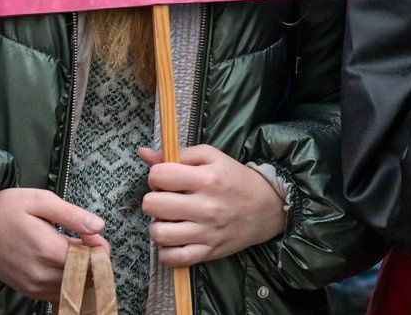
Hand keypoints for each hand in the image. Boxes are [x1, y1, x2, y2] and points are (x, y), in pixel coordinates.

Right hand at [0, 188, 107, 301]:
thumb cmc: (6, 208)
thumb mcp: (41, 200)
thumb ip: (72, 215)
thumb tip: (100, 227)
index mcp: (47, 250)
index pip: (89, 260)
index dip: (100, 249)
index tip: (96, 235)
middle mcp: (40, 274)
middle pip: (83, 277)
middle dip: (93, 261)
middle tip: (90, 242)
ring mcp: (31, 285)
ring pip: (71, 288)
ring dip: (81, 273)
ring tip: (77, 252)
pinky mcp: (25, 290)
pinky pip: (55, 294)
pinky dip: (66, 283)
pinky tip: (64, 266)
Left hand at [139, 145, 287, 267]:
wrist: (267, 208)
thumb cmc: (236, 179)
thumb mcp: (212, 157)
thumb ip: (179, 154)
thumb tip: (143, 153)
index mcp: (207, 179)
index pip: (159, 175)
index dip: (157, 175)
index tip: (167, 178)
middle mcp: (206, 207)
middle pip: (152, 205)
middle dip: (154, 199)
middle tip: (167, 199)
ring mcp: (206, 232)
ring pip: (158, 233)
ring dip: (158, 226)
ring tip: (169, 220)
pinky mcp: (207, 252)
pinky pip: (172, 258)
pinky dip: (166, 250)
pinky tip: (174, 238)